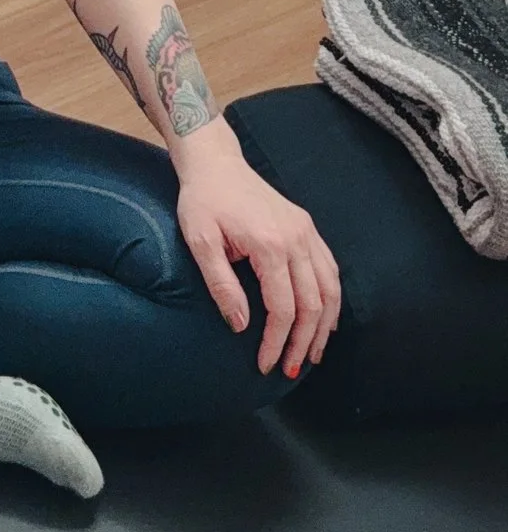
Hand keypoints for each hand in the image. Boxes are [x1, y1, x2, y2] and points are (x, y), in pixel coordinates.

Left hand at [174, 135, 341, 377]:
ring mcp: (306, 231)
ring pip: (329, 288)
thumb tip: (241, 325)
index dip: (277, 341)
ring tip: (313, 353)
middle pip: (312, 303)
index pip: (282, 307)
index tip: (267, 365)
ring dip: (324, 325)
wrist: (216, 163)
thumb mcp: (200, 242)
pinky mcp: (307, 226)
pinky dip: (331, 298)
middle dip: (303, 342)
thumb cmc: (202, 201)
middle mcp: (296, 238)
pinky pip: (329, 268)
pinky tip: (324, 318)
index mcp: (269, 244)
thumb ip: (220, 284)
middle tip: (291, 369)